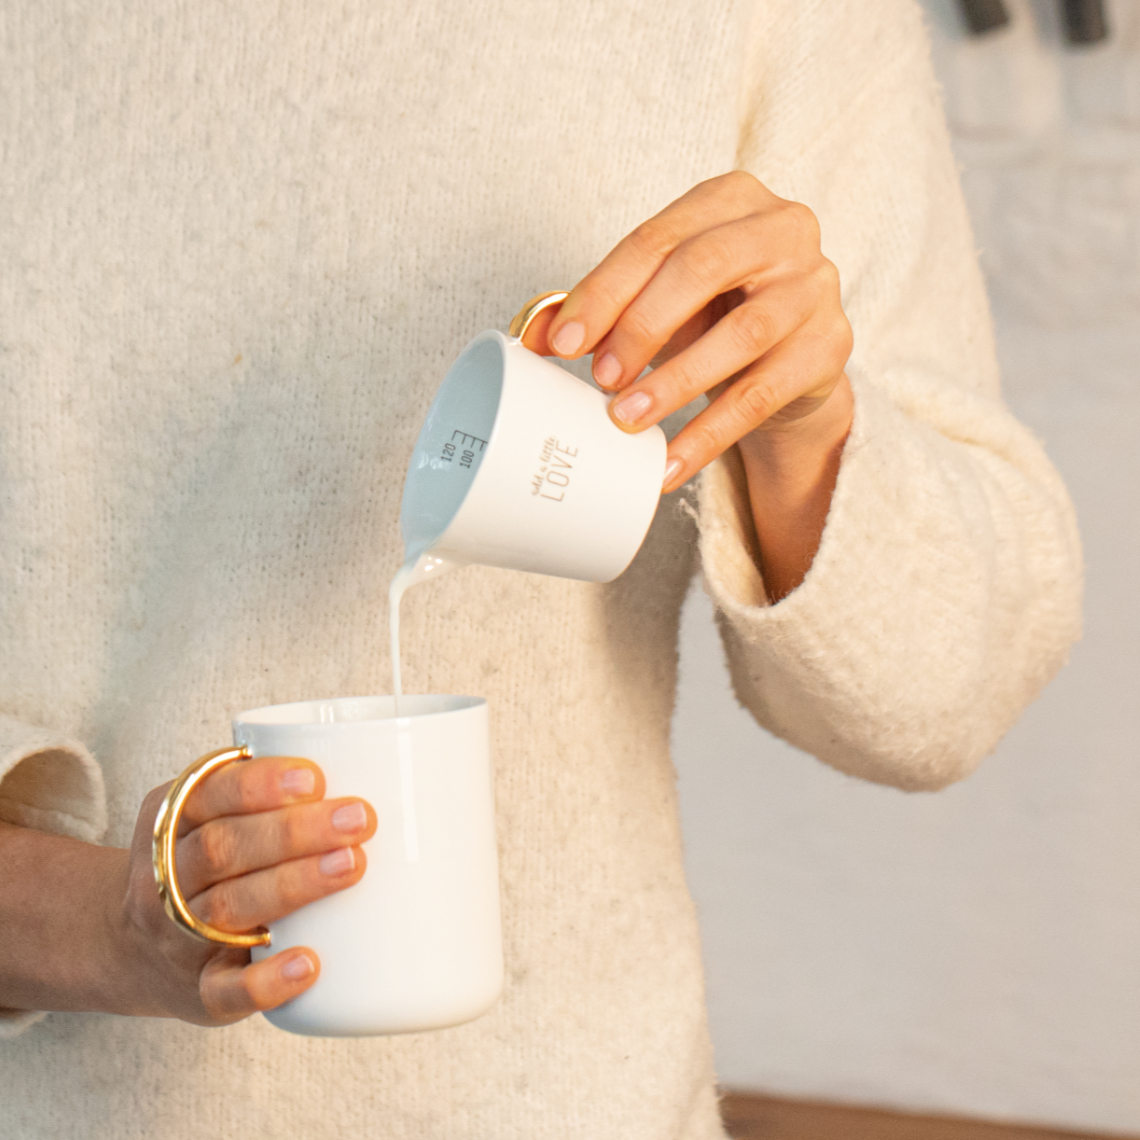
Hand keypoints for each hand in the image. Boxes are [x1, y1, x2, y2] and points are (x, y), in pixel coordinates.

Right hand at [117, 755, 375, 1024]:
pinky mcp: (199, 993)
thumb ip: (265, 793)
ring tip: (352, 864)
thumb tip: (371, 764)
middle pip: (221, 849)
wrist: (132, 952)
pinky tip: (310, 962)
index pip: (205, 795)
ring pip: (226, 908)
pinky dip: (267, 980)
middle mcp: (164, 880)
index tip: (315, 778)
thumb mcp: (208, 817)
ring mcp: (178, 939)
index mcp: (169, 822)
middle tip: (358, 818)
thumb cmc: (203, 867)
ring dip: (293, 884)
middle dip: (292, 831)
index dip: (258, 785)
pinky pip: (225, 991)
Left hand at [529, 170, 854, 598]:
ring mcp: (815, 287)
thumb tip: (538, 336)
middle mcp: (783, 228)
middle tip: (600, 378)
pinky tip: (670, 462)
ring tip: (625, 418)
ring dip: (675, 381)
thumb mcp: (658, 298)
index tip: (565, 342)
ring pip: (743, 332)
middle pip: (703, 268)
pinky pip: (763, 395)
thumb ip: (601, 307)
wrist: (792, 358)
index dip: (605, 289)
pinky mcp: (829, 348)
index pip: (658, 237)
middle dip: (642, 326)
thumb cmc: (714, 312)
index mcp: (731, 198)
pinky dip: (710, 434)